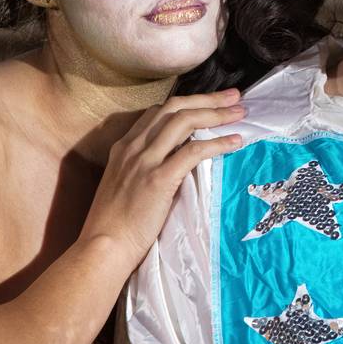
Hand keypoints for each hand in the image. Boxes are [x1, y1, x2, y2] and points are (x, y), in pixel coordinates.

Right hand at [80, 90, 245, 263]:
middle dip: (207, 98)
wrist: (102, 247)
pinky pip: (194, 151)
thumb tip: (176, 159)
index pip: (159, 111)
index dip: (188, 103)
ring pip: (185, 121)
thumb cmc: (113, 225)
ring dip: (217, 113)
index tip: (211, 103)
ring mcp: (145, 161)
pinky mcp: (159, 179)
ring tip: (240, 112)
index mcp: (124, 147)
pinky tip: (235, 142)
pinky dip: (218, 143)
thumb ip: (144, 167)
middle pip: (175, 107)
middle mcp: (133, 147)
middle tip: (234, 96)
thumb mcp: (123, 184)